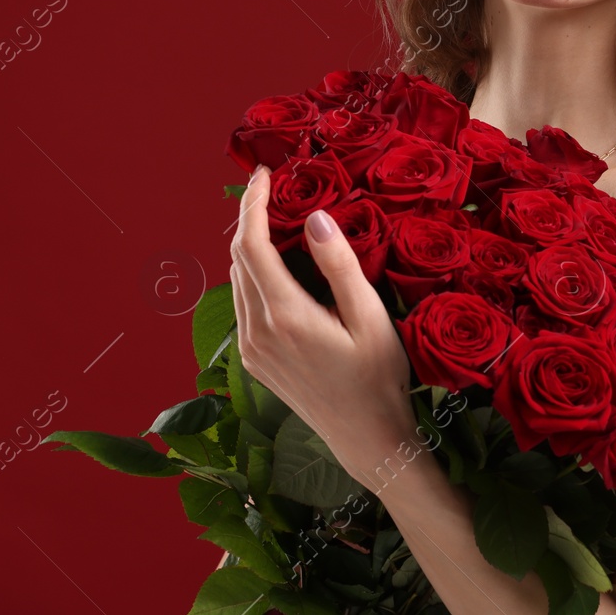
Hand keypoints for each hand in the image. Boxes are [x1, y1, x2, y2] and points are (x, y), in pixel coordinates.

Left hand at [228, 164, 418, 486]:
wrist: (367, 440)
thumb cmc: (379, 380)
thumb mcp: (370, 318)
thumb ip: (339, 265)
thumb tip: (315, 218)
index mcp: (285, 317)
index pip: (250, 244)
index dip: (252, 203)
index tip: (264, 174)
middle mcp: (257, 332)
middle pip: (237, 258)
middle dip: (249, 216)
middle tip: (274, 187)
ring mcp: (252, 349)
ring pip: (237, 280)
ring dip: (249, 245)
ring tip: (277, 217)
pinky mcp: (254, 361)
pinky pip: (243, 304)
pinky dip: (252, 274)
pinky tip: (277, 264)